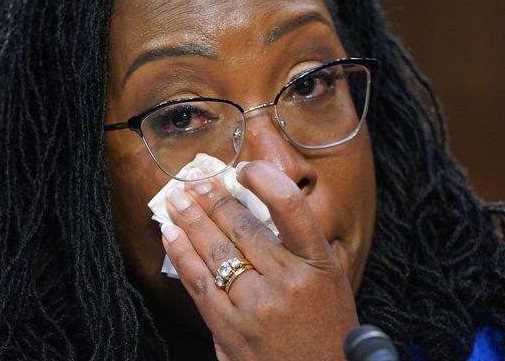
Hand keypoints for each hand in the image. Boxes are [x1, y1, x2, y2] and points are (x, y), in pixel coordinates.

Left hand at [161, 161, 358, 359]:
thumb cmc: (328, 334)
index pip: (289, 207)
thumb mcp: (333, 285)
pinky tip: (172, 237)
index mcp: (318, 265)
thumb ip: (307, 249)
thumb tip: (269, 211)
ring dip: (191, 220)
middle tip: (195, 181)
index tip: (245, 169)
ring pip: (215, 251)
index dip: (264, 180)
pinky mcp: (230, 329)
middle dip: (213, 199)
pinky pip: (199, 284)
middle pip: (241, 227)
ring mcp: (256, 306)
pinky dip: (182, 256)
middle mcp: (287, 281)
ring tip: (176, 201)